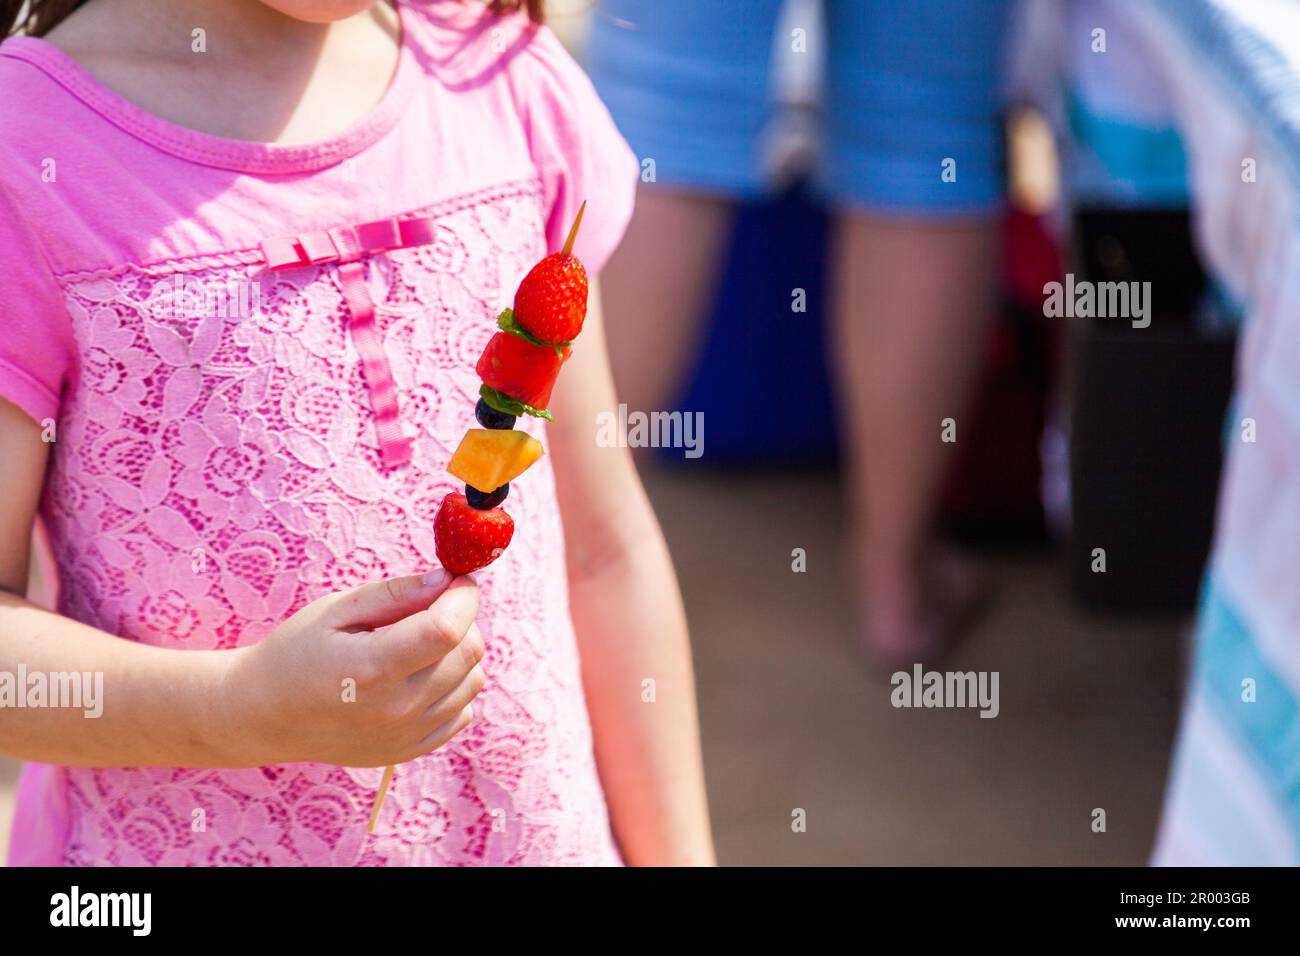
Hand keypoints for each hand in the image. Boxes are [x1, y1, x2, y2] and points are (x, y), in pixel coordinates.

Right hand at [223, 571, 484, 766]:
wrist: (264, 715)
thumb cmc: (297, 651)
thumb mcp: (337, 609)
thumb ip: (396, 594)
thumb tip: (447, 579)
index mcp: (373, 667)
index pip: (448, 630)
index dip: (463, 597)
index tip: (457, 579)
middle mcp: (395, 708)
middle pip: (468, 654)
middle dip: (463, 620)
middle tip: (432, 608)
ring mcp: (405, 736)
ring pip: (472, 682)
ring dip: (459, 654)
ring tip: (418, 644)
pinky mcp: (409, 751)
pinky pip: (462, 712)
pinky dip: (453, 687)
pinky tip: (419, 676)